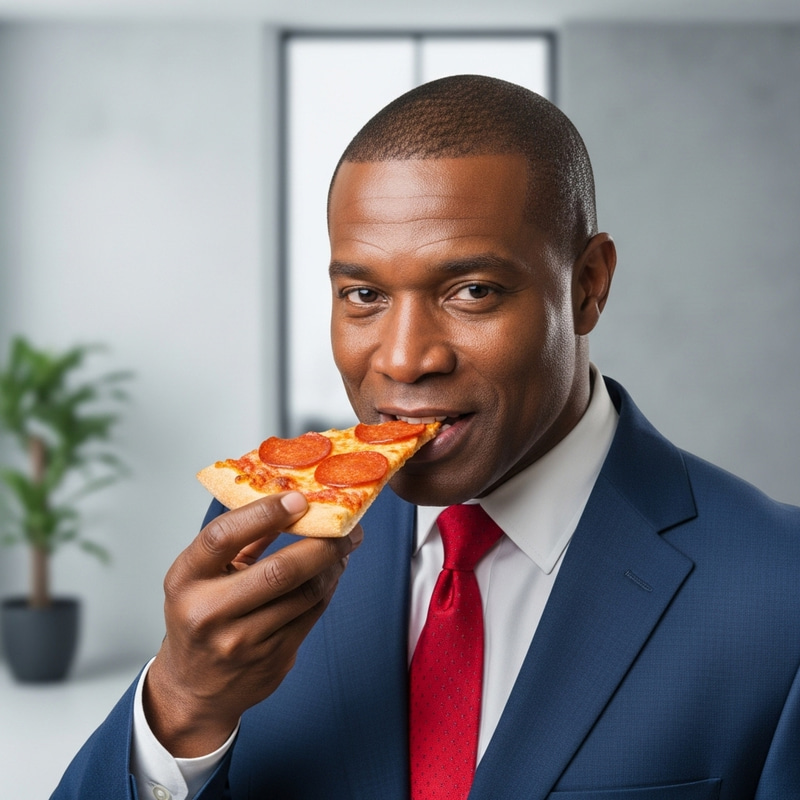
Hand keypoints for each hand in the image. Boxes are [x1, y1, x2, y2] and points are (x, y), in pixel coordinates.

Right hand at [143, 491, 361, 756]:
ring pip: (304, 593)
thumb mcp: (202, 575)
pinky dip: (328, 587)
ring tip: (344, 545)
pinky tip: (333, 571)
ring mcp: (242, 641)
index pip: (223, 537)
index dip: (264, 513)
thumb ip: (240, 540)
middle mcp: (209, 612)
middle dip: (321, 544)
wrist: (194, 690)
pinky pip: (311, 613)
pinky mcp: (271, 660)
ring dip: (332, 564)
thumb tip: (287, 499)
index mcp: (186, 580)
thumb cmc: (200, 618)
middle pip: (279, 571)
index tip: (298, 499)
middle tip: (345, 526)